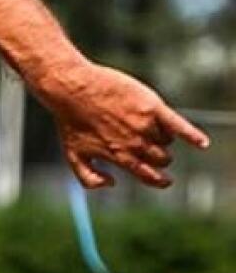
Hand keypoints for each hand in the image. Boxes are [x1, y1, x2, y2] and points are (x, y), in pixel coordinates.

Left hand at [37, 63, 208, 188]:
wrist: (72, 88)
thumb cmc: (71, 121)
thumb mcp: (72, 156)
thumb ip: (89, 178)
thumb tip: (112, 184)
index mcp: (119, 157)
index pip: (148, 176)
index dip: (159, 181)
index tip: (165, 181)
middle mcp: (134, 143)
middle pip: (161, 159)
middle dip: (159, 158)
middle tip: (149, 148)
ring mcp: (144, 125)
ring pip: (166, 141)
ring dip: (162, 140)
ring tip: (146, 129)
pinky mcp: (151, 106)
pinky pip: (178, 124)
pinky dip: (192, 135)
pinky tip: (201, 143)